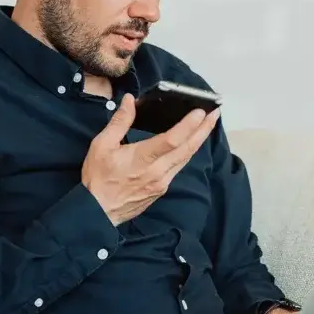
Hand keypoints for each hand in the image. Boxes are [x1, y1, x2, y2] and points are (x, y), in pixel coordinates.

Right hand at [82, 93, 219, 223]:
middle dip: (203, 130)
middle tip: (215, 113)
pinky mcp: (162, 189)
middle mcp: (157, 172)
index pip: (172, 140)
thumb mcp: (101, 145)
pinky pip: (178, 168)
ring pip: (185, 159)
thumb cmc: (98, 178)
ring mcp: (162, 182)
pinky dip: (187, 153)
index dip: (189, 125)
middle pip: (187, 149)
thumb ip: (119, 122)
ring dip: (198, 141)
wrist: (97, 211)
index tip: (201, 112)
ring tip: (207, 125)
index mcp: (142, 159)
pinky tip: (189, 145)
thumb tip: (130, 101)